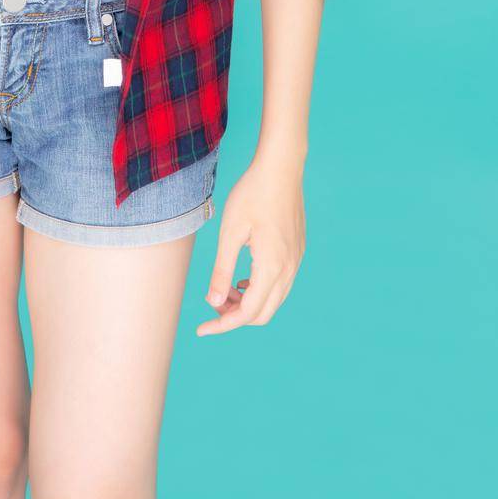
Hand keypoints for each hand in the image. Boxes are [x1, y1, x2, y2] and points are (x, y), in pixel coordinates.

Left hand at [196, 149, 306, 334]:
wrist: (281, 168)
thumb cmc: (252, 195)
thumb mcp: (230, 232)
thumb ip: (222, 271)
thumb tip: (214, 303)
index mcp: (271, 267)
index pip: (248, 313)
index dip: (223, 325)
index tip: (201, 330)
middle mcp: (289, 270)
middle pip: (263, 313)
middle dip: (236, 317)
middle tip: (212, 306)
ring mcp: (296, 261)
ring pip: (273, 300)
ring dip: (248, 303)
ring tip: (225, 291)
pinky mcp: (297, 252)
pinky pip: (280, 285)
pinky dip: (260, 290)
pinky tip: (243, 278)